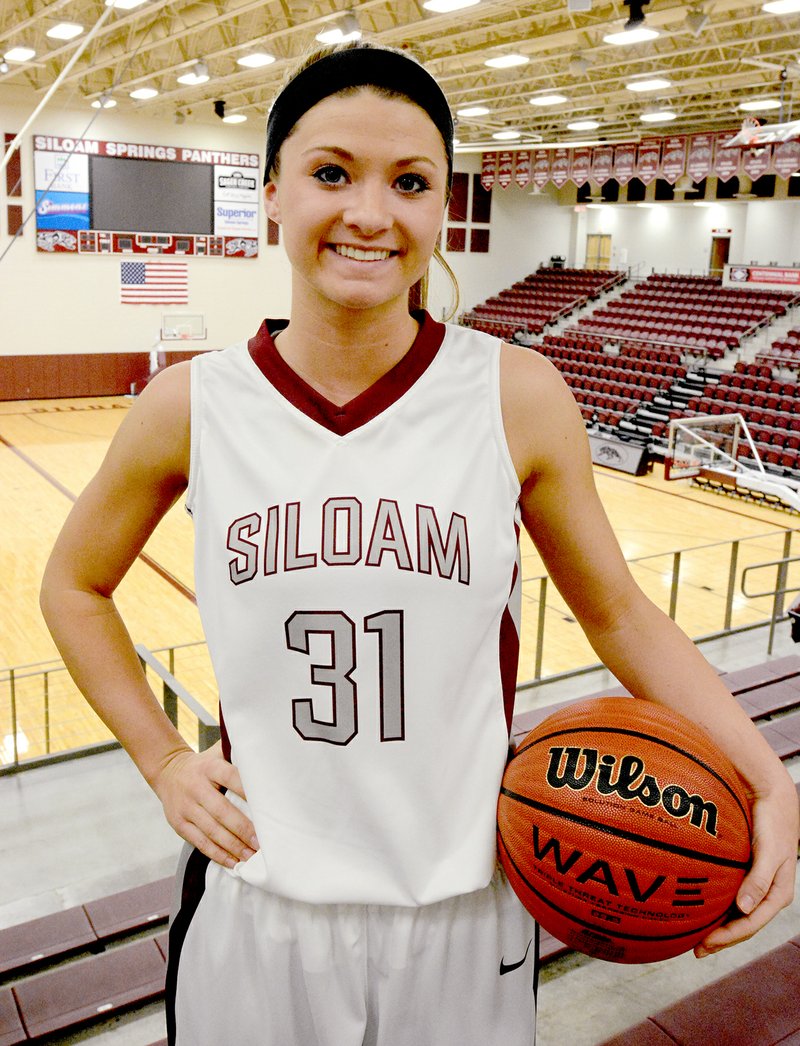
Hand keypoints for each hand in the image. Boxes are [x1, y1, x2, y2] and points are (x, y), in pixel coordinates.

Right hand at [153, 741, 259, 868]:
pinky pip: (200, 843)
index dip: (247, 792)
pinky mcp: (179, 824)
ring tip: (251, 857)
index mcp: (209, 768)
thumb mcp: (217, 754)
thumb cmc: (203, 765)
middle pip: (222, 811)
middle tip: (261, 843)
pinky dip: (218, 855)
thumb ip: (237, 755)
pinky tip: (233, 862)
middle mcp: (196, 787)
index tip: (265, 807)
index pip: (231, 778)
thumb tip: (266, 757)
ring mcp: (186, 808)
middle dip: (243, 829)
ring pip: (212, 831)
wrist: (167, 771)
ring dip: (233, 847)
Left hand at [694, 783, 797, 957]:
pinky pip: (731, 894)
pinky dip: (717, 904)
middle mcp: (767, 892)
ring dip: (718, 925)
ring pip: (736, 912)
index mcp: (777, 894)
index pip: (751, 925)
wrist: (773, 797)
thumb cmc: (773, 823)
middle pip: (743, 924)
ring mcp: (757, 883)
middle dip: (721, 939)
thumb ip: (758, 879)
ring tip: (694, 935)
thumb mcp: (770, 852)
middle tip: (695, 949)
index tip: (704, 945)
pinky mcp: (747, 871)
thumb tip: (744, 910)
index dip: (728, 938)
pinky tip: (700, 906)